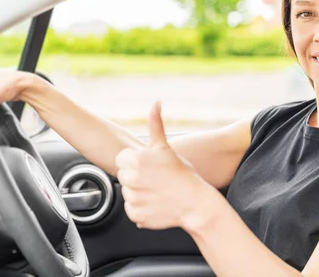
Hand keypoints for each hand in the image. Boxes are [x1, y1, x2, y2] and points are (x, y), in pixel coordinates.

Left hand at [115, 102, 210, 229]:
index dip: (136, 161)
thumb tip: (155, 104)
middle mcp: (131, 179)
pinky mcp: (135, 215)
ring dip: (138, 192)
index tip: (150, 167)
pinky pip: (132, 209)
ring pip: (128, 192)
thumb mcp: (166, 148)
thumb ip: (156, 125)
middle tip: (155, 179)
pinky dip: (141, 208)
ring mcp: (133, 198)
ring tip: (157, 191)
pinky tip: (155, 202)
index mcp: (136, 160)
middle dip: (136, 176)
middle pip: (124, 175)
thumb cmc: (183, 175)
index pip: (122, 159)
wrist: (195, 203)